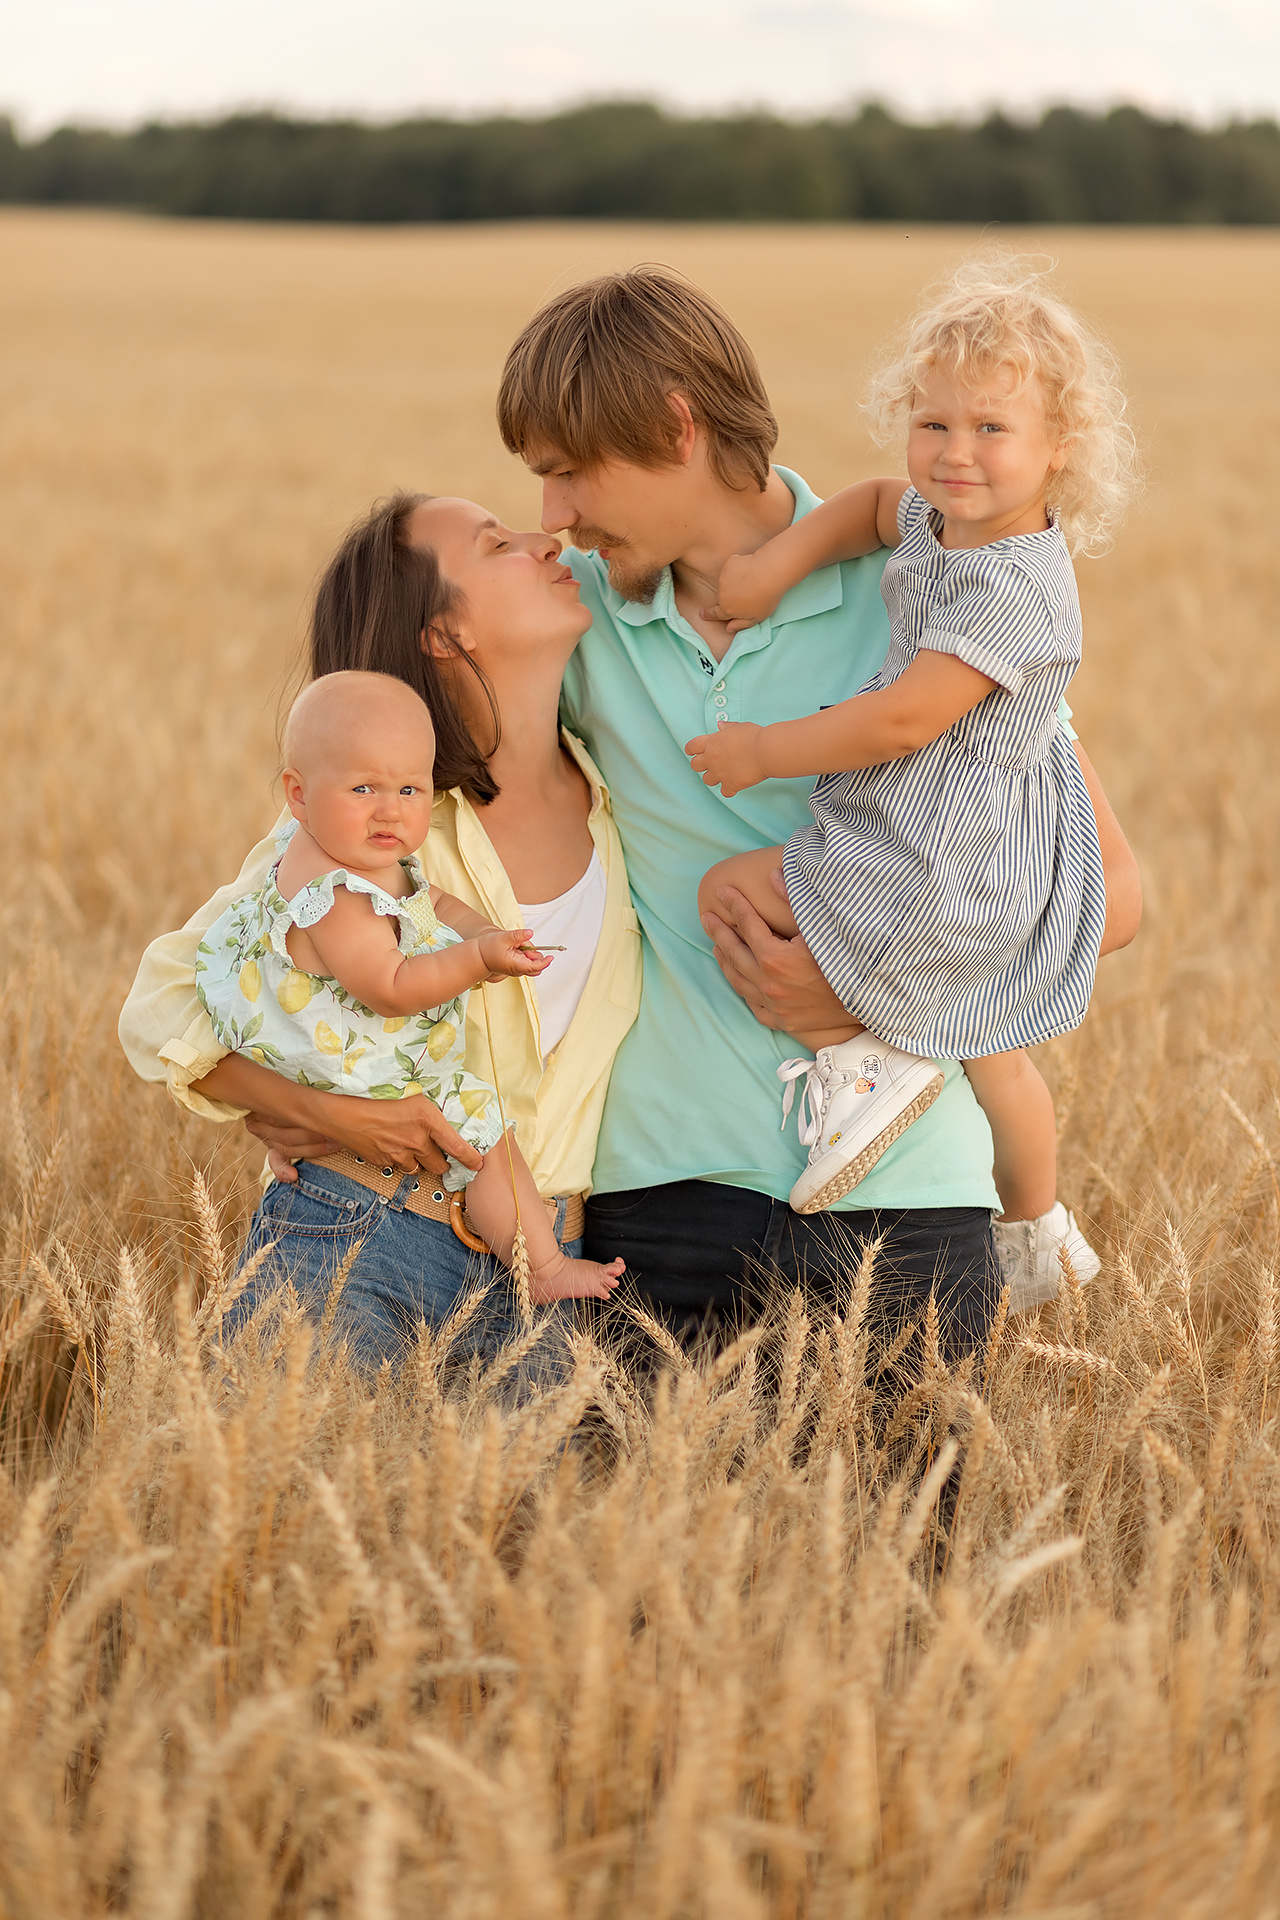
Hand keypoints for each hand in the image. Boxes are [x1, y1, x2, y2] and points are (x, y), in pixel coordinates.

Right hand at [255, 1090, 481, 1181]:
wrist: (340, 1109)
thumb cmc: (375, 1094)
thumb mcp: (410, 1094)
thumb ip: (428, 1110)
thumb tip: (444, 1119)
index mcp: (427, 1118)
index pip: (457, 1145)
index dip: (471, 1158)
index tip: (479, 1164)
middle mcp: (416, 1139)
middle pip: (440, 1164)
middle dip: (441, 1161)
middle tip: (438, 1153)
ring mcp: (399, 1153)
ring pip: (419, 1168)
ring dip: (419, 1162)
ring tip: (410, 1147)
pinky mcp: (383, 1161)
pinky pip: (398, 1166)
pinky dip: (398, 1160)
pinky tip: (390, 1145)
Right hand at [477, 926, 552, 980]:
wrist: (477, 955)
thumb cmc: (488, 947)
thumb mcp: (504, 937)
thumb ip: (519, 936)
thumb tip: (531, 932)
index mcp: (516, 965)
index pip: (536, 967)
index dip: (545, 962)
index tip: (551, 956)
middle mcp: (517, 970)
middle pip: (536, 965)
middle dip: (536, 955)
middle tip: (523, 944)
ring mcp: (516, 969)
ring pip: (530, 961)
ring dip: (528, 952)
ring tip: (515, 944)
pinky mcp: (514, 966)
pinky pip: (524, 960)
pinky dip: (523, 953)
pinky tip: (514, 947)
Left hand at [686, 720, 769, 797]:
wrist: (766, 751)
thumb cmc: (754, 736)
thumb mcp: (739, 727)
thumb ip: (728, 727)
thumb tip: (720, 725)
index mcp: (712, 742)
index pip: (691, 747)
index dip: (692, 750)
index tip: (695, 751)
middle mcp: (712, 758)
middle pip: (695, 765)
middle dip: (701, 765)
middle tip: (711, 763)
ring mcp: (720, 773)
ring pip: (707, 780)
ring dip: (714, 777)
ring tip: (724, 773)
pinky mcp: (730, 784)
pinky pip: (724, 792)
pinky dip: (729, 789)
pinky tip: (735, 784)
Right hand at [701, 551, 783, 633]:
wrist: (769, 573)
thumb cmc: (766, 598)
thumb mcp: (757, 618)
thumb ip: (741, 624)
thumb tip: (729, 628)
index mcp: (727, 609)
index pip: (715, 613)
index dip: (708, 614)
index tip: (702, 614)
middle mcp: (722, 594)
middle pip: (719, 597)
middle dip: (725, 598)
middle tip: (740, 595)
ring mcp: (724, 578)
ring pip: (725, 582)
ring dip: (733, 583)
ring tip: (750, 581)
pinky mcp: (729, 565)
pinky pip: (731, 568)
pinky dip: (738, 570)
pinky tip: (750, 570)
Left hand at [701, 883, 848, 1033]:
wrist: (869, 1004)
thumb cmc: (849, 961)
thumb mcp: (822, 928)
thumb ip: (794, 901)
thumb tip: (773, 875)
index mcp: (775, 958)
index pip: (747, 924)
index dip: (734, 905)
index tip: (722, 892)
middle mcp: (768, 983)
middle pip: (735, 952)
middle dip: (719, 932)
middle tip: (707, 917)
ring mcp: (774, 1005)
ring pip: (739, 981)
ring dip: (726, 961)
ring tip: (717, 946)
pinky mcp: (783, 1021)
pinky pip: (755, 1006)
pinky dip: (745, 991)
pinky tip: (741, 981)